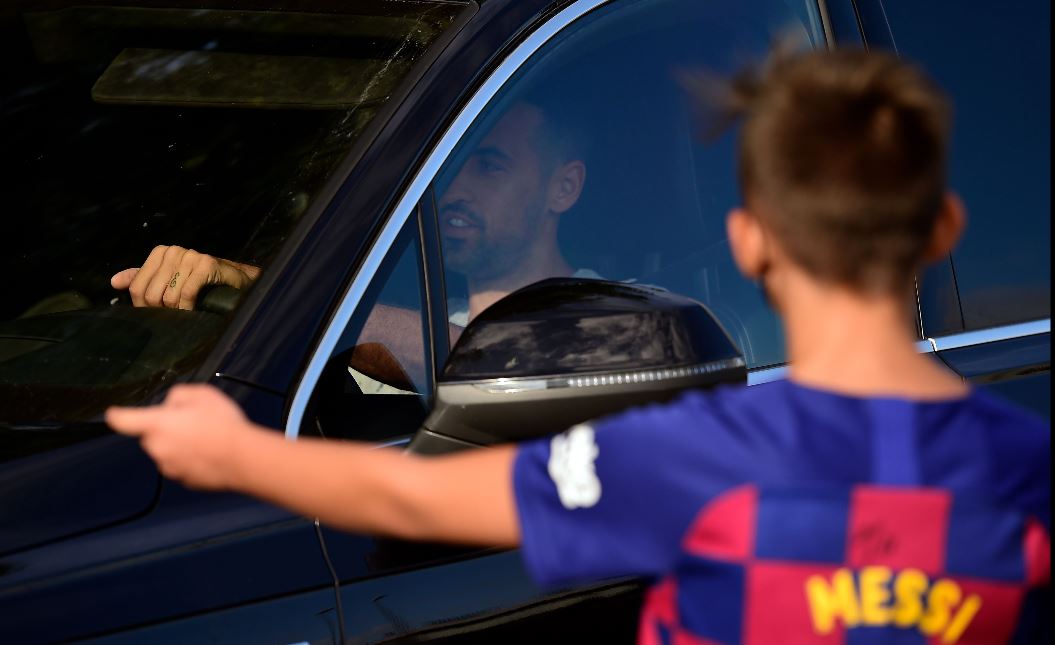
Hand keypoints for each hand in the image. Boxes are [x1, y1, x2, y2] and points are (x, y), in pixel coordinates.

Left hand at [106, 384, 258, 489]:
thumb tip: (172, 406)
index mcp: (157, 424)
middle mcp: (158, 448)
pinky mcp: (184, 480)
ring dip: (181, 445)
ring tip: (209, 438)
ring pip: (168, 452)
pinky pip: (183, 466)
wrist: (242, 458)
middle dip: (167, 429)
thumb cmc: (223, 425)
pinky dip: (193, 459)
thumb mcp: (203, 393)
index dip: (117, 415)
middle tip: (194, 422)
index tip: (112, 414)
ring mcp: (170, 467)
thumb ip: (179, 395)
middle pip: (152, 436)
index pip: (125, 420)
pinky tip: (213, 452)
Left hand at [111, 245, 260, 309]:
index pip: (138, 286)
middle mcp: (173, 251)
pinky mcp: (206, 264)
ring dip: (177, 311)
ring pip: (169, 295)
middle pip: (151, 293)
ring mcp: (190, 256)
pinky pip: (187, 292)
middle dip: (162, 311)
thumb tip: (115, 282)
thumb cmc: (200, 281)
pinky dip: (189, 307)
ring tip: (185, 314)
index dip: (144, 306)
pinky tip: (194, 310)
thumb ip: (142, 279)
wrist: (233, 279)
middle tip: (173, 317)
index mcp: (160, 253)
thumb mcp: (168, 279)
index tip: (157, 315)